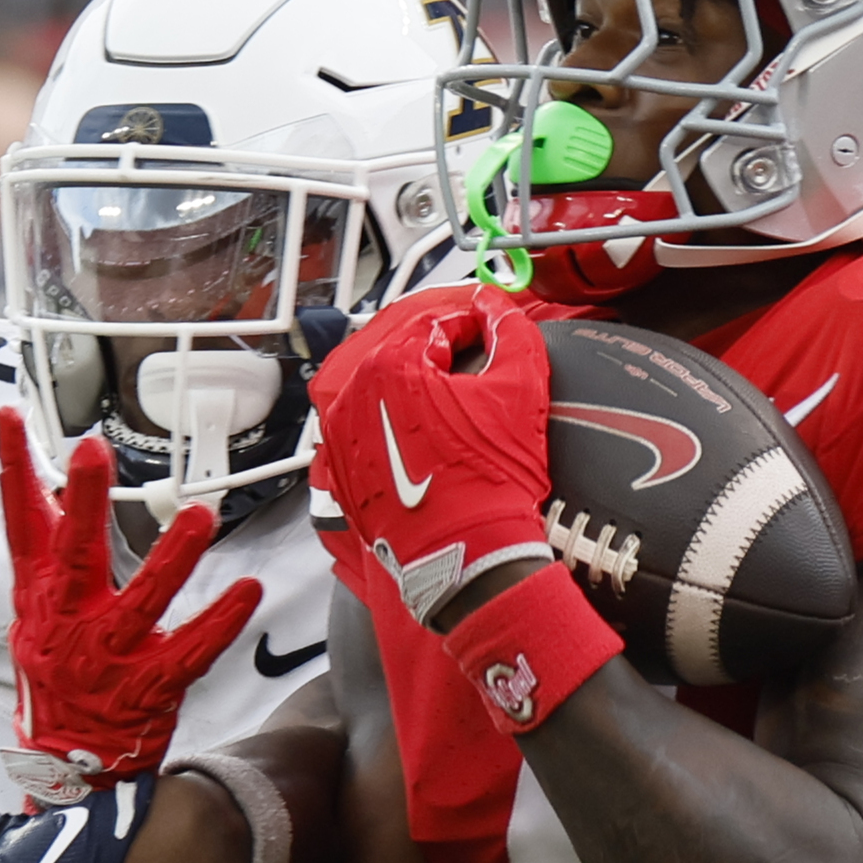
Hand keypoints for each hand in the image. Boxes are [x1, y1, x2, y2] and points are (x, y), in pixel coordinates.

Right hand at [0, 407, 259, 805]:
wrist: (66, 768)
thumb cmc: (57, 675)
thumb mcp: (36, 614)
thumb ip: (47, 556)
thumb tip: (49, 490)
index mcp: (39, 599)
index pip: (21, 524)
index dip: (13, 469)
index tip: (10, 415)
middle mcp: (70, 622)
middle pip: (73, 555)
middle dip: (78, 503)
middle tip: (89, 450)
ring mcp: (109, 658)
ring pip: (142, 602)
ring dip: (171, 559)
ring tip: (200, 516)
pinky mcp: (149, 687)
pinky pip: (190, 652)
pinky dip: (219, 622)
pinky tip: (247, 589)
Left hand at [309, 288, 552, 628]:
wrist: (466, 556)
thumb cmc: (489, 481)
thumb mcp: (520, 389)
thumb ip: (512, 330)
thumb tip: (499, 305)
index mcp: (389, 366)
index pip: (437, 324)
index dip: (474, 326)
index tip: (493, 337)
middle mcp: (353, 399)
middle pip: (403, 359)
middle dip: (442, 360)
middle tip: (478, 373)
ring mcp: (342, 441)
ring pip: (382, 397)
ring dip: (416, 395)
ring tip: (456, 413)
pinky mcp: (344, 477)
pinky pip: (369, 437)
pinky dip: (395, 433)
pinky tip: (429, 447)